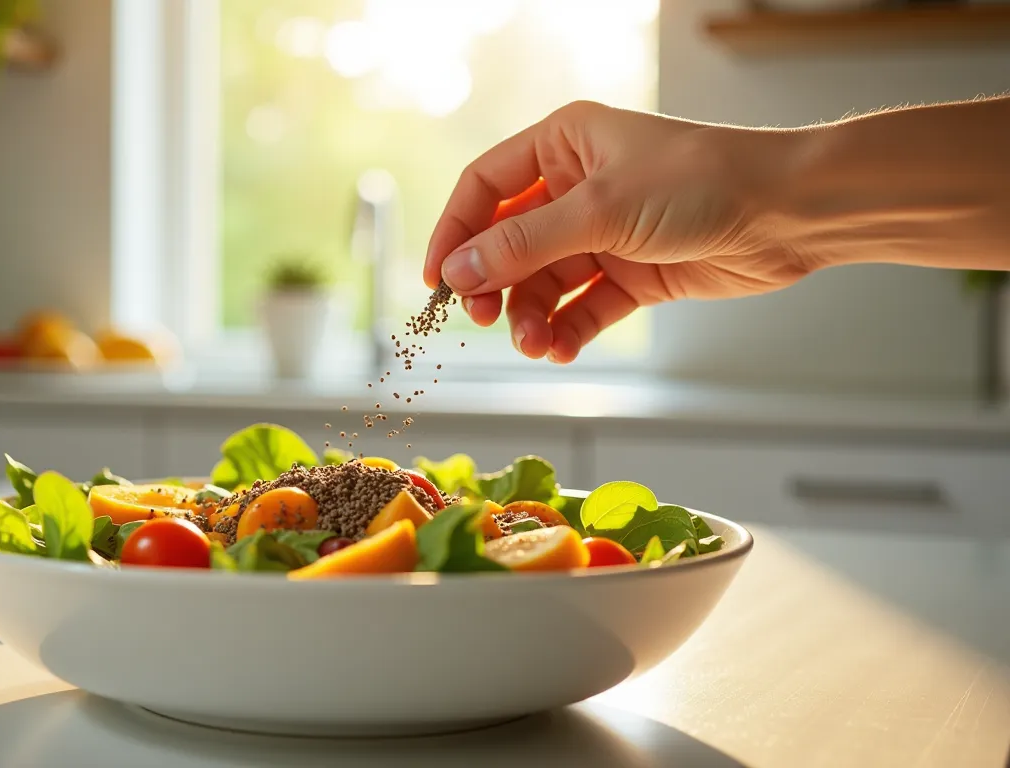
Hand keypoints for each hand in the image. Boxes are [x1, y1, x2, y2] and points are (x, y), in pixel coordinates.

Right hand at [423, 101, 817, 362]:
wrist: (791, 213)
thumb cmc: (704, 180)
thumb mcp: (601, 209)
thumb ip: (524, 244)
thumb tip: (457, 271)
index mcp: (564, 144)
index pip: (485, 188)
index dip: (455, 232)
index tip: (438, 282)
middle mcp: (577, 187)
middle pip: (507, 242)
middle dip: (494, 285)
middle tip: (485, 320)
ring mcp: (604, 233)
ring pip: (542, 283)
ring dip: (531, 317)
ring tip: (536, 344)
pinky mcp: (631, 274)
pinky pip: (580, 308)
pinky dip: (566, 331)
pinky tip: (561, 349)